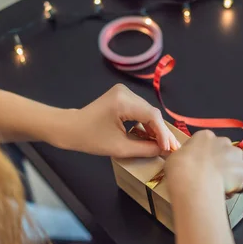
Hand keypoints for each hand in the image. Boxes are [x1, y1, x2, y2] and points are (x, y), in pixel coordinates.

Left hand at [60, 84, 180, 156]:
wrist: (70, 128)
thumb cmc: (90, 138)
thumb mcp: (119, 148)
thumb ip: (144, 149)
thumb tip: (163, 151)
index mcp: (123, 101)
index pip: (151, 116)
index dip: (163, 133)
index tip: (169, 149)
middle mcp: (125, 92)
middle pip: (151, 112)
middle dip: (161, 131)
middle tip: (172, 148)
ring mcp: (123, 92)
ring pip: (147, 111)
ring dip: (155, 128)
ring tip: (164, 145)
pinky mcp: (122, 96)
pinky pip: (140, 110)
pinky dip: (146, 123)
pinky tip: (152, 136)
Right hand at [165, 130, 242, 195]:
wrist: (193, 180)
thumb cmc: (180, 168)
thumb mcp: (175, 157)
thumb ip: (185, 156)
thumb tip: (186, 162)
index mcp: (205, 136)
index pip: (209, 144)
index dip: (206, 156)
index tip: (202, 166)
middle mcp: (223, 141)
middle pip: (225, 152)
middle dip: (221, 163)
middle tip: (211, 176)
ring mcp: (235, 155)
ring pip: (235, 165)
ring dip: (230, 173)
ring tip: (218, 186)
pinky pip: (241, 179)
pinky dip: (236, 186)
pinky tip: (224, 191)